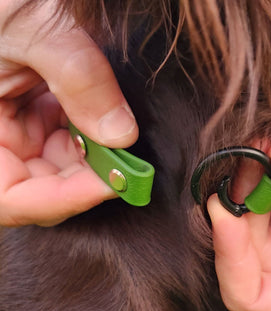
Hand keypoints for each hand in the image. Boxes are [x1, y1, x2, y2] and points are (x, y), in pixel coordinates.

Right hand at [0, 1, 137, 225]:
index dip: (63, 199)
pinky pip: (67, 140)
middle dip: (90, 179)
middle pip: (43, 187)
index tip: (113, 184)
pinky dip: (93, 135)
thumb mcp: (30, 24)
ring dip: (97, 159)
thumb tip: (123, 134)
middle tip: (132, 165)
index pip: (12, 197)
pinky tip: (108, 119)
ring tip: (122, 141)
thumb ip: (76, 77)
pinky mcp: (33, 114)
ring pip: (61, 167)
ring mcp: (14, 128)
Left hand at [208, 142, 270, 310]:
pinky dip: (255, 178)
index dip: (229, 256)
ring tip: (261, 154)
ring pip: (241, 224)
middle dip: (240, 209)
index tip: (222, 209)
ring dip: (245, 188)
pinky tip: (266, 156)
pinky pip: (252, 202)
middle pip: (240, 253)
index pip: (249, 297)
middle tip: (249, 163)